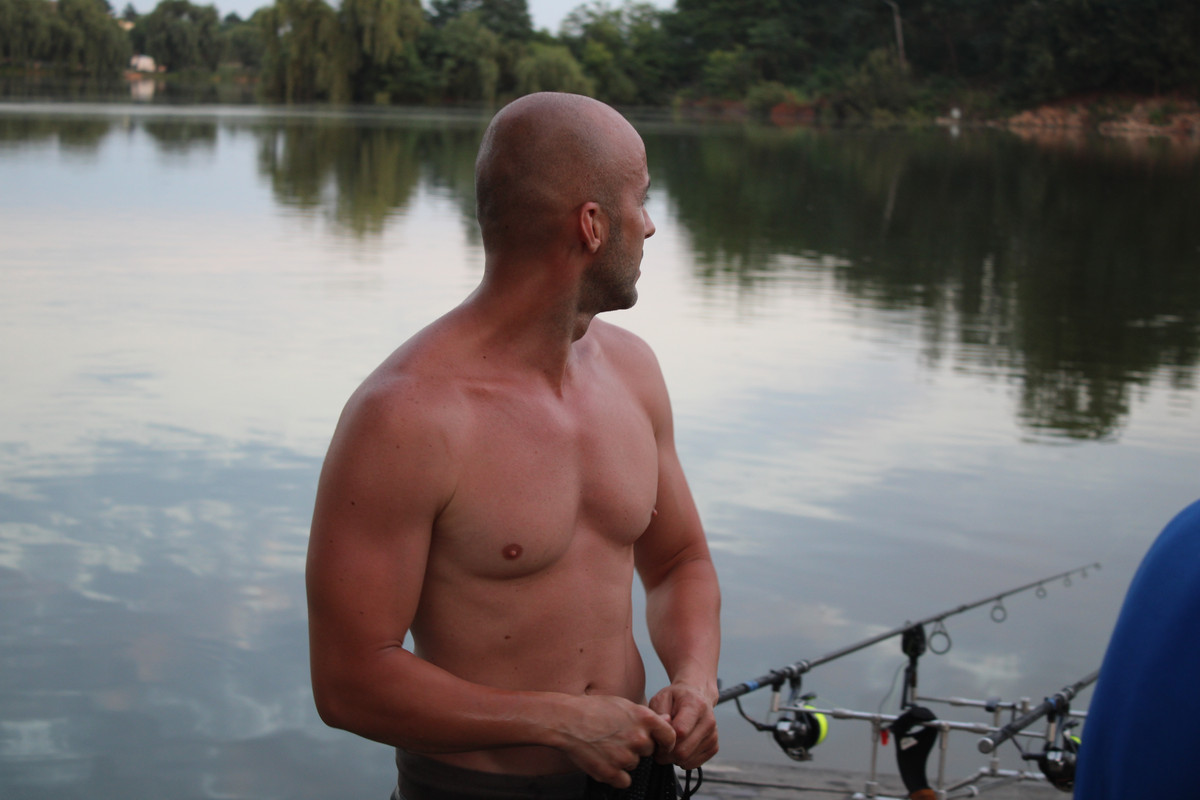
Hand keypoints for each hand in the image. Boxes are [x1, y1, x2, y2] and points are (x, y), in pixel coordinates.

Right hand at [557, 695, 676, 787]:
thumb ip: (648, 717)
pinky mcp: (612, 772)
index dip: (666, 742)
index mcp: (644, 719)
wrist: (567, 720)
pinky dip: (616, 775)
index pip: (669, 736)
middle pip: (649, 752)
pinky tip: (604, 760)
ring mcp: (625, 757)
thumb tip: (667, 722)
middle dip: (637, 748)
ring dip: (624, 760)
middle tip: (618, 738)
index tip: (661, 745)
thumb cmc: (593, 709)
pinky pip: (624, 780)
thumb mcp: (624, 705)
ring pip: (634, 765)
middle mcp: (638, 738)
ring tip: (606, 745)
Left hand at [648, 682, 718, 768]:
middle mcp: (708, 721)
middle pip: (683, 751)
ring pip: (687, 760)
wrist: (697, 695)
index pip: (680, 732)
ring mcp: (713, 735)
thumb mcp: (662, 697)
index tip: (657, 737)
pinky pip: (694, 764)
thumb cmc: (676, 698)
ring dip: (673, 758)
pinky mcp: (714, 746)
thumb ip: (659, 712)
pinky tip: (678, 747)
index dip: (664, 740)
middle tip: (658, 747)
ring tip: (668, 745)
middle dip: (666, 754)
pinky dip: (682, 760)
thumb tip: (665, 727)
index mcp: (696, 705)